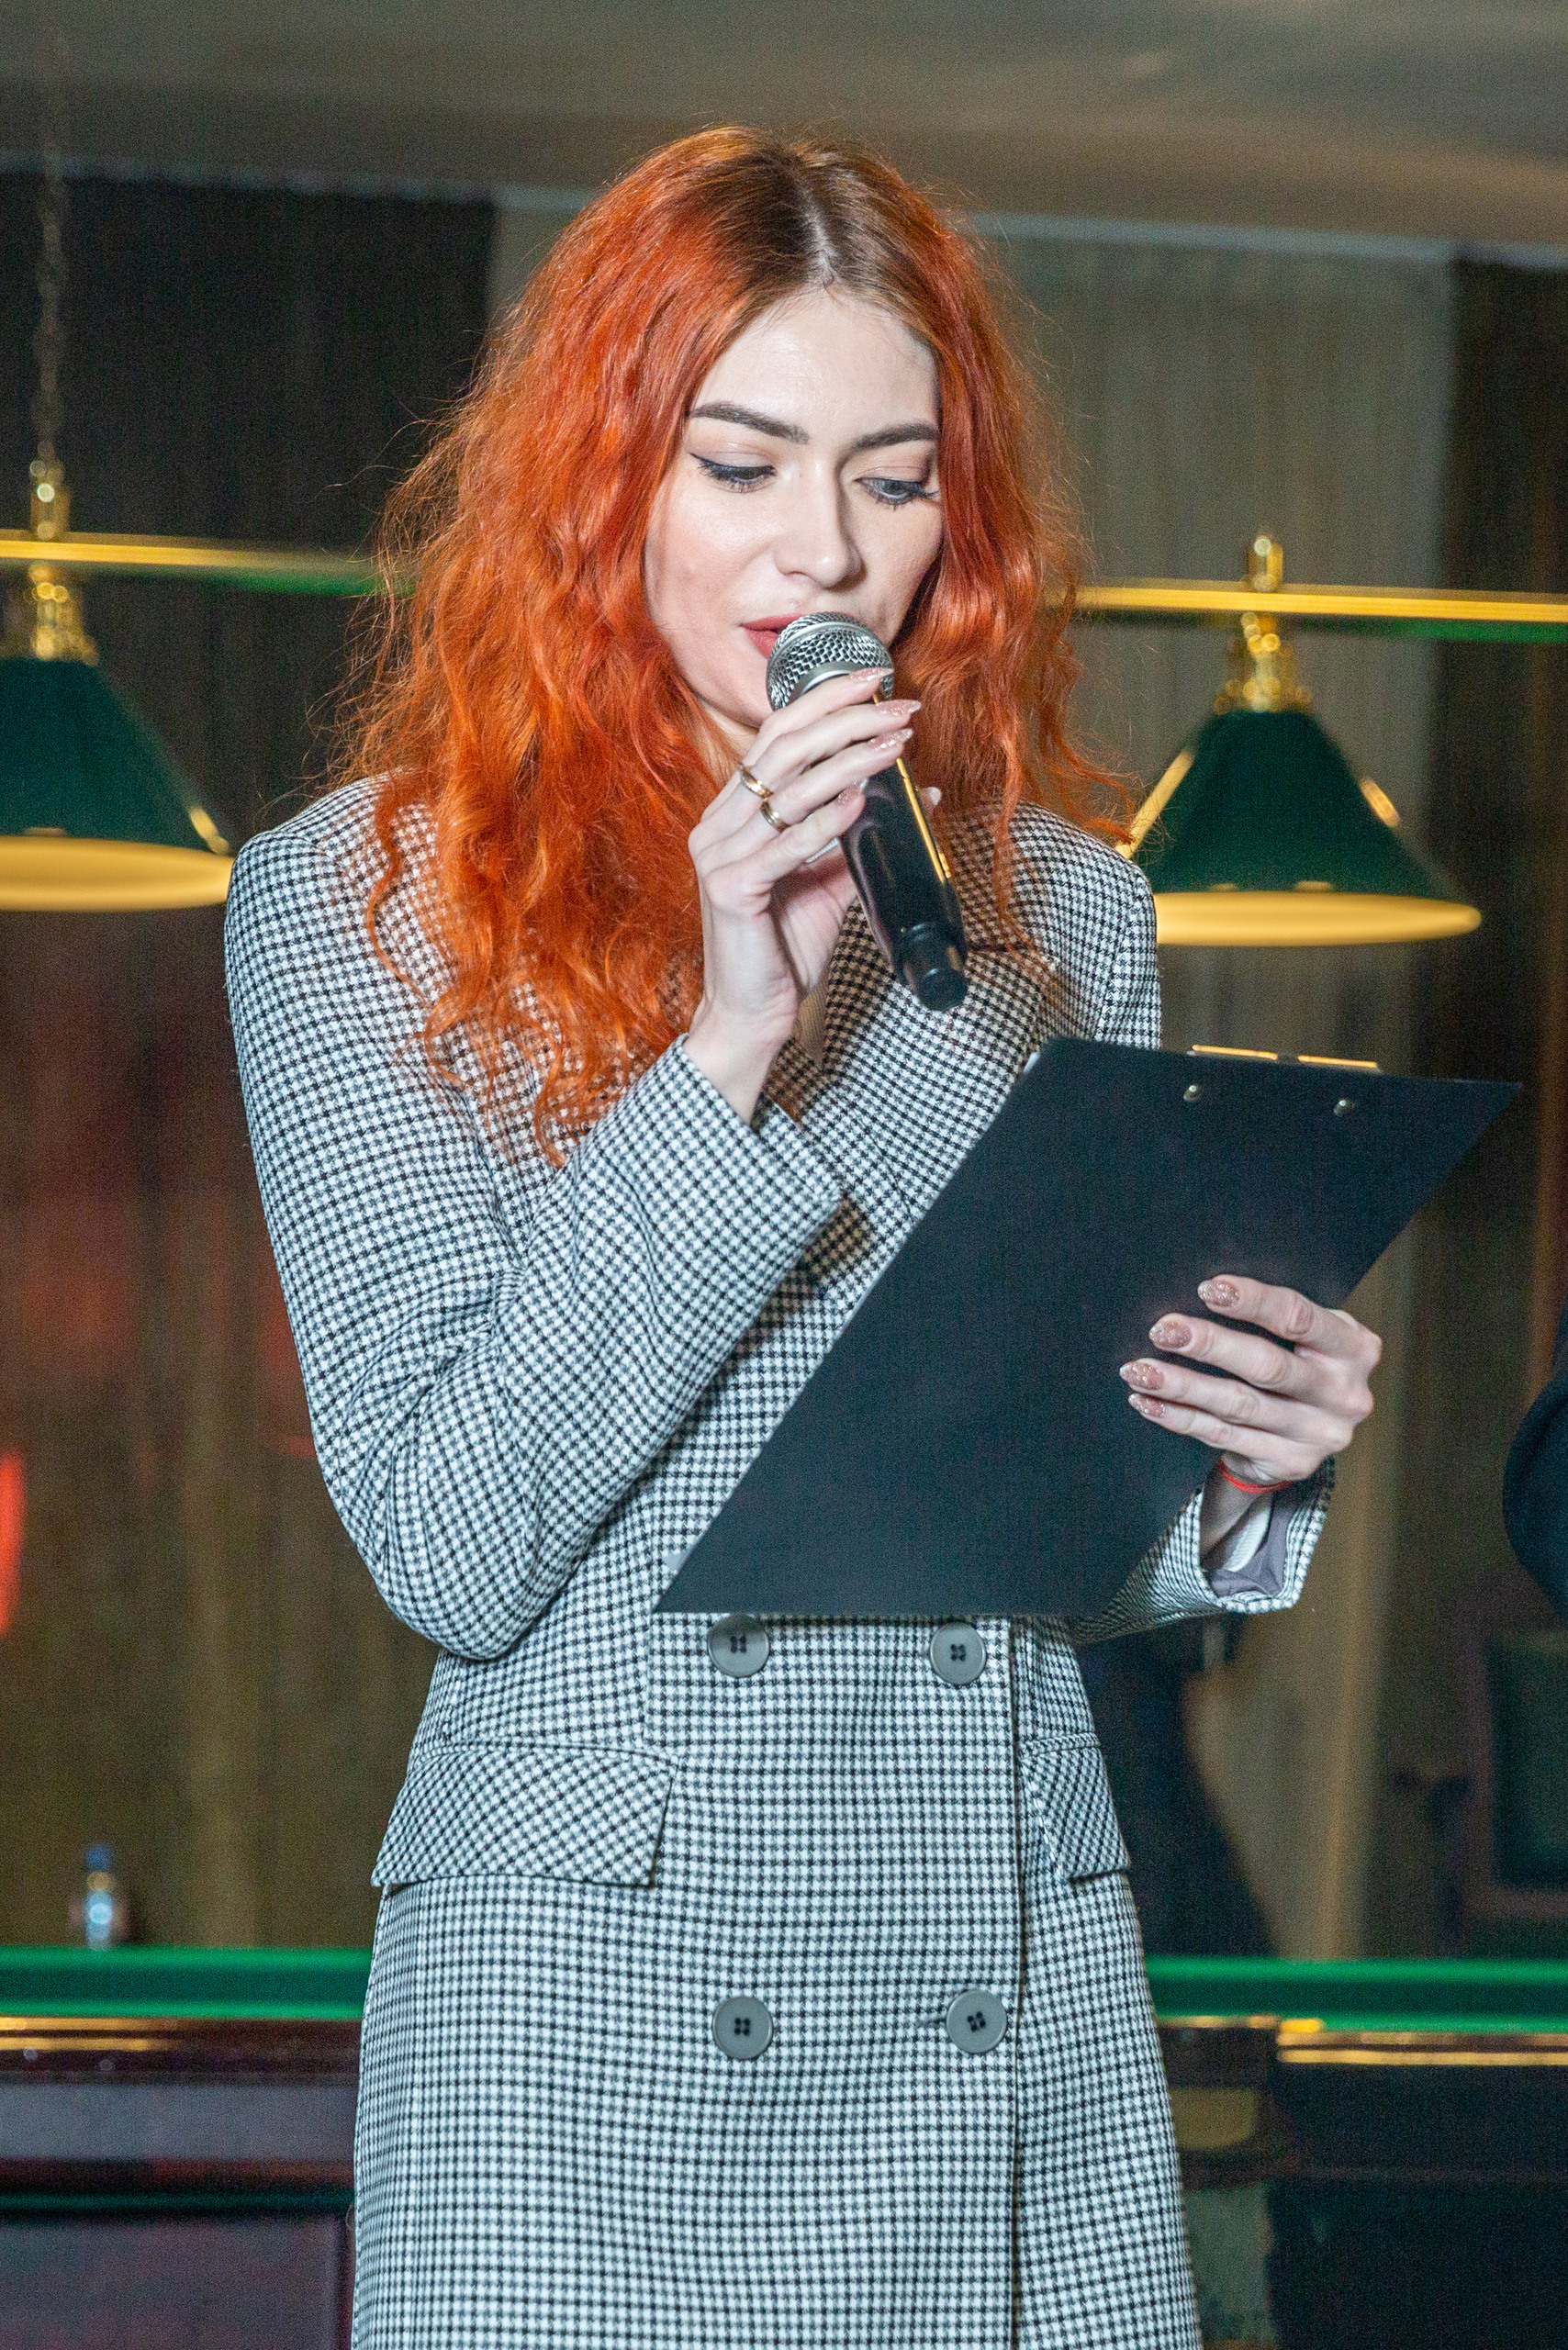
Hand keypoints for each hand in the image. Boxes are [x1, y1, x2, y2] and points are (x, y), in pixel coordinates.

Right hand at [685, 667, 917, 1119]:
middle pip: (783, 749)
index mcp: (735, 812)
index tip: (877, 678)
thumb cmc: (784, 947)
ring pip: (787, 790)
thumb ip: (862, 837)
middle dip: (846, 719)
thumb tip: (921, 796)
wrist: (753, 1014)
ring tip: (896, 744)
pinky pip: (782, 847)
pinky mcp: (730, 890)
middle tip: (901, 707)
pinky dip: (823, 821)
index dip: (825, 700)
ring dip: (849, 761)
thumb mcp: (830, 882)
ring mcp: (718, 855)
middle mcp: (718, 824)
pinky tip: (859, 801)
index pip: (777, 736)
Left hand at [1119, 1275, 1380, 1543]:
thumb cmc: (1303, 1361)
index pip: (1298, 1317)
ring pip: (1237, 1405)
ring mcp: (1317, 1434)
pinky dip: (1180, 1417)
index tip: (1206, 1288)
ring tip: (1140, 1370)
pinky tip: (1149, 1402)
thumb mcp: (1309, 1336)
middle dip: (1210, 1345)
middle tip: (1163, 1330)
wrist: (1314, 1432)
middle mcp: (1343, 1394)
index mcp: (1354, 1348)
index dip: (1252, 1302)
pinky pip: (1222, 1436)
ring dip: (1182, 1386)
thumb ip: (1276, 1317)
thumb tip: (1204, 1291)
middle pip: (1267, 1366)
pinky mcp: (1289, 1463)